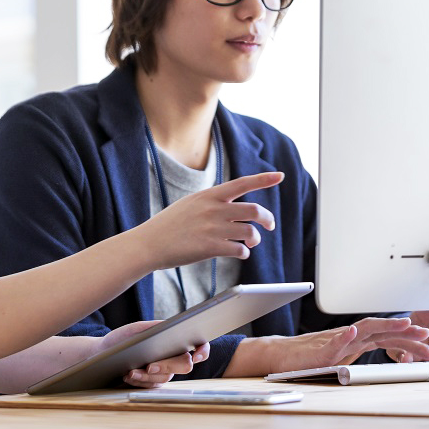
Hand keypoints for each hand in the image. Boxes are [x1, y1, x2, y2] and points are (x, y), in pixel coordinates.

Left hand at [97, 321, 210, 388]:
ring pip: (166, 378)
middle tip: (150, 365)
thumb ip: (153, 327)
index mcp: (175, 342)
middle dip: (167, 366)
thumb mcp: (136, 329)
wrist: (104, 353)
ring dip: (148, 375)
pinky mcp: (153, 382)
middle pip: (184, 365)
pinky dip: (140, 380)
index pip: (199, 346)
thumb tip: (168, 325)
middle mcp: (174, 358)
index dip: (202, 351)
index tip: (195, 355)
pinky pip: (152, 385)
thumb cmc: (122, 339)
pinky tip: (128, 375)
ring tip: (131, 371)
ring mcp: (165, 372)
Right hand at [136, 172, 283, 268]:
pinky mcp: (210, 247)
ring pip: (250, 232)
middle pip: (254, 210)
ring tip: (250, 243)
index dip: (263, 179)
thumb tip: (233, 209)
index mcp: (208, 195)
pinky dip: (244, 252)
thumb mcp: (189, 204)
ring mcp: (212, 228)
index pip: (242, 183)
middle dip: (267, 219)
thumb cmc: (168, 225)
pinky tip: (239, 253)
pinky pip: (239, 250)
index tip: (280, 176)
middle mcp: (213, 209)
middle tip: (269, 225)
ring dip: (255, 239)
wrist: (148, 244)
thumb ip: (211, 203)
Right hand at [244, 317, 428, 375]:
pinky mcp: (320, 350)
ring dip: (384, 326)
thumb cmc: (309, 357)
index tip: (427, 339)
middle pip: (381, 331)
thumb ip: (357, 350)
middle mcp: (348, 338)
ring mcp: (335, 342)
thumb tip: (378, 353)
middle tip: (428, 335)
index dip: (406, 337)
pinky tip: (353, 331)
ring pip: (363, 331)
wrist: (281, 355)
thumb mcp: (340, 356)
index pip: (386, 337)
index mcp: (355, 341)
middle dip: (406, 332)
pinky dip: (344, 336)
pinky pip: (333, 342)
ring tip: (403, 323)